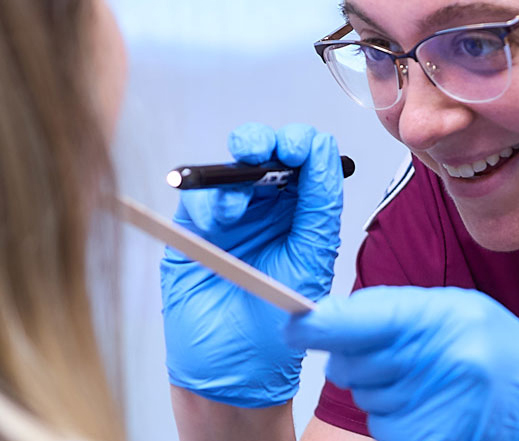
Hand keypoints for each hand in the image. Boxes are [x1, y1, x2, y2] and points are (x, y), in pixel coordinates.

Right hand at [161, 123, 342, 407]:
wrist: (232, 375)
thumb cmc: (275, 333)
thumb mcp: (310, 263)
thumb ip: (319, 208)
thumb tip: (323, 155)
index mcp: (305, 217)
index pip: (310, 161)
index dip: (304, 145)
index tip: (297, 148)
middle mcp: (269, 212)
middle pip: (267, 153)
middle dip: (264, 143)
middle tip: (262, 152)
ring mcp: (230, 220)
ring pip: (230, 169)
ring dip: (235, 171)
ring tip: (237, 205)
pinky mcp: (194, 233)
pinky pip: (198, 199)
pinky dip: (207, 198)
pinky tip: (219, 217)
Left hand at [286, 286, 518, 440]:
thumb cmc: (502, 353)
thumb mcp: (457, 311)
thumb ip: (395, 313)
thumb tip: (329, 319)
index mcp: (445, 319)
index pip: (363, 319)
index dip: (321, 325)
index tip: (295, 327)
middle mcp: (441, 362)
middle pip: (351, 364)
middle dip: (358, 361)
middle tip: (400, 358)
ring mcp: (437, 406)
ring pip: (365, 399)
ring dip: (383, 393)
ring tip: (430, 384)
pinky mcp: (431, 437)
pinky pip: (383, 430)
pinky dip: (397, 421)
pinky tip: (430, 409)